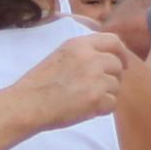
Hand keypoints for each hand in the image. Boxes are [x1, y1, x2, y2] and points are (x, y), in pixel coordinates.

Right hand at [15, 28, 135, 130]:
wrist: (28, 104)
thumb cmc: (39, 83)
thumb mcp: (61, 55)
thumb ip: (83, 53)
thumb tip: (107, 58)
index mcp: (79, 45)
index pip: (113, 40)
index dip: (121, 53)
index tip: (122, 63)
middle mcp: (90, 58)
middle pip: (117, 65)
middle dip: (113, 77)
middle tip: (99, 87)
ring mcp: (95, 78)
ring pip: (116, 86)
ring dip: (106, 94)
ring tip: (85, 99)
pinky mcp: (96, 98)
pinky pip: (112, 103)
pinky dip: (102, 109)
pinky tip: (86, 109)